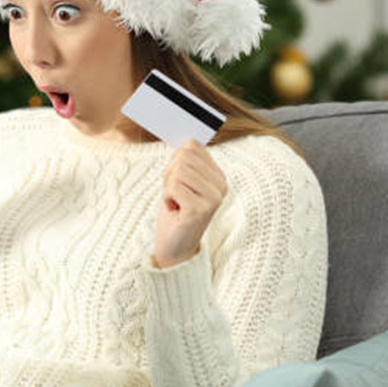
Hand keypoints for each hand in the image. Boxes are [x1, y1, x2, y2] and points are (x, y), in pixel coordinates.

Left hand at [152, 140, 227, 268]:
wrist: (174, 247)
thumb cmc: (175, 211)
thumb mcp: (179, 181)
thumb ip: (184, 160)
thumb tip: (187, 139)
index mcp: (218, 176)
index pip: (192, 146)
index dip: (175, 161)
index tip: (177, 181)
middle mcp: (221, 186)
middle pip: (184, 156)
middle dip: (170, 174)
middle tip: (174, 194)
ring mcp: (213, 198)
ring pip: (177, 170)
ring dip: (168, 187)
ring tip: (175, 202)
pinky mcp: (200, 209)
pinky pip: (173, 186)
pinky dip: (166, 198)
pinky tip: (175, 210)